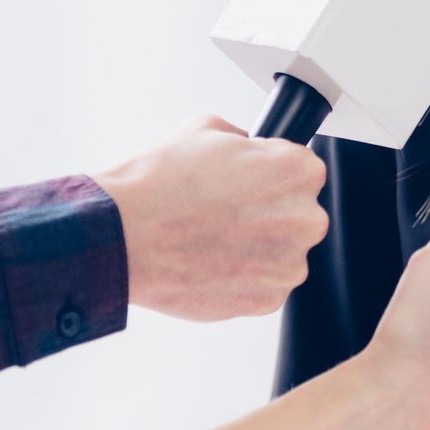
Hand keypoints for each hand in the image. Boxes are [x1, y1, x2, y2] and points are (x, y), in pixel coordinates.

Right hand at [95, 117, 328, 320]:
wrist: (124, 236)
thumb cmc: (160, 186)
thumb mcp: (207, 129)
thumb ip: (243, 139)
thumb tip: (246, 147)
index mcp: (299, 172)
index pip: (301, 170)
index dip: (269, 174)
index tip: (248, 182)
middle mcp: (305, 219)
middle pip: (296, 213)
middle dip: (266, 212)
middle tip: (225, 211)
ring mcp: (289, 264)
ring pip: (282, 251)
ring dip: (256, 246)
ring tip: (213, 238)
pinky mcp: (268, 299)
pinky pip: (264, 283)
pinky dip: (243, 276)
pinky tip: (212, 261)